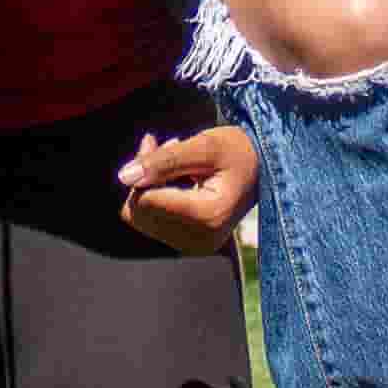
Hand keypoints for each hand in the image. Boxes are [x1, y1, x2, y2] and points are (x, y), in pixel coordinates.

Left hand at [118, 123, 258, 254]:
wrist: (264, 169)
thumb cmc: (238, 150)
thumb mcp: (205, 145)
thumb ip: (164, 159)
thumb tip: (123, 176)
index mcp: (207, 217)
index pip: (145, 200)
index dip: (146, 168)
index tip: (163, 142)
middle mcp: (199, 240)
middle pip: (139, 211)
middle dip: (145, 176)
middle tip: (168, 145)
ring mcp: (193, 246)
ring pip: (140, 216)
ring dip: (150, 185)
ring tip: (179, 163)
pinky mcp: (188, 244)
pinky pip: (149, 221)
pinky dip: (155, 196)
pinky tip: (177, 177)